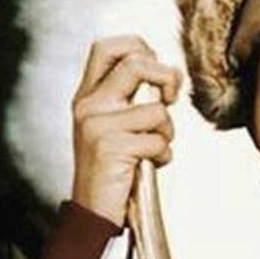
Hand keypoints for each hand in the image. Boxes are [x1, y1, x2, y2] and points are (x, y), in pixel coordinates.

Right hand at [71, 35, 181, 226]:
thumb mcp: (111, 128)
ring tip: (154, 150)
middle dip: (167, 77)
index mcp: (87, 96)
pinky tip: (150, 166)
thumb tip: (167, 77)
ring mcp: (98, 125)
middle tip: (172, 98)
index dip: (140, 48)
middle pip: (136, 63)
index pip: (107, 47)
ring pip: (156, 109)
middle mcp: (88, 105)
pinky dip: (163, 155)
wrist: (93, 211)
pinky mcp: (112, 147)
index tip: (157, 72)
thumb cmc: (111, 171)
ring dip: (168, 132)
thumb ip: (127, 100)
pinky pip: (158, 141)